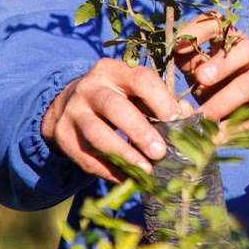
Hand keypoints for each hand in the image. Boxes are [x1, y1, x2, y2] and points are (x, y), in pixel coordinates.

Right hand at [39, 57, 188, 181]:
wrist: (69, 104)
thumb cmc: (116, 97)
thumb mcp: (135, 92)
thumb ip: (160, 101)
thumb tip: (186, 115)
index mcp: (113, 70)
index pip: (140, 79)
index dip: (160, 100)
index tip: (176, 120)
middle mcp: (90, 87)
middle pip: (115, 107)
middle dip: (140, 131)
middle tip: (160, 152)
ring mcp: (73, 111)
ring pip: (97, 134)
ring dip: (124, 154)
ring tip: (146, 169)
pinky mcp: (62, 135)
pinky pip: (86, 157)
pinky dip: (109, 170)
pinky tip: (127, 178)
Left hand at [172, 15, 248, 131]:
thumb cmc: (222, 87)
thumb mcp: (203, 72)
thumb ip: (190, 63)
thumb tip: (173, 52)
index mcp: (232, 41)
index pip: (219, 24)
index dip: (199, 31)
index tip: (178, 45)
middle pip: (243, 49)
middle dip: (221, 64)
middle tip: (201, 79)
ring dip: (224, 100)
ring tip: (205, 116)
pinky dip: (240, 125)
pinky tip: (222, 134)